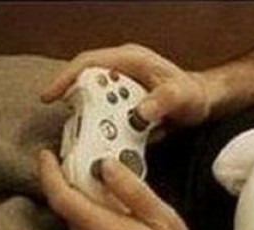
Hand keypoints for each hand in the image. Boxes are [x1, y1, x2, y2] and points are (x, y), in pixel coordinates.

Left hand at [36, 150, 212, 229]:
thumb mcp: (163, 219)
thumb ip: (132, 190)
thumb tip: (106, 166)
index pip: (60, 196)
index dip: (48, 172)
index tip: (46, 155)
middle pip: (69, 209)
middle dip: (79, 189)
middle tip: (99, 174)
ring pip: (78, 226)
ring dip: (91, 211)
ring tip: (121, 209)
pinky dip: (95, 229)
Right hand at [41, 44, 212, 126]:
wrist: (204, 104)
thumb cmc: (193, 94)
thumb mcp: (183, 96)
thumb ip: (164, 101)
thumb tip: (140, 113)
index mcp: (130, 60)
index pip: (89, 63)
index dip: (66, 78)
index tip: (50, 96)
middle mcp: (122, 72)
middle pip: (87, 85)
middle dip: (77, 106)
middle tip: (74, 127)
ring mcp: (122, 89)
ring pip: (96, 104)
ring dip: (92, 122)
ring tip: (92, 139)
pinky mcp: (125, 105)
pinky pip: (107, 116)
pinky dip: (105, 129)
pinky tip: (106, 144)